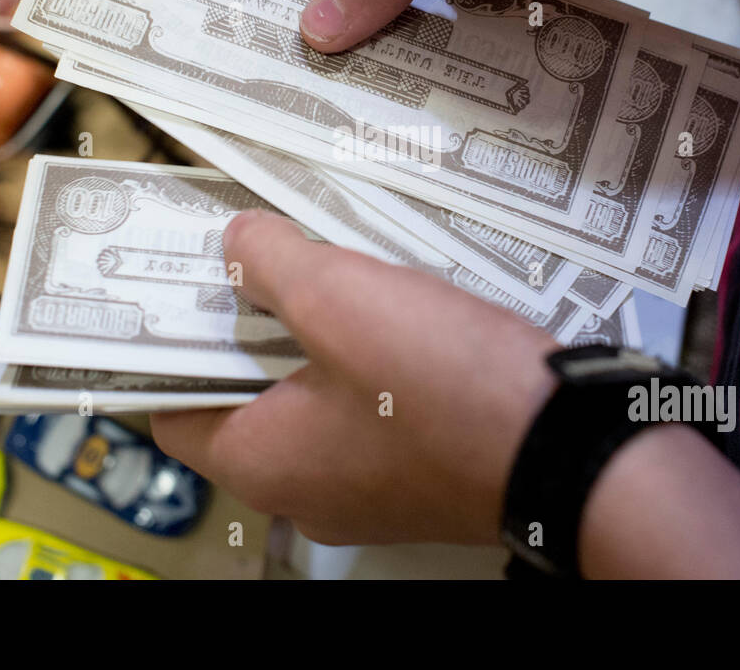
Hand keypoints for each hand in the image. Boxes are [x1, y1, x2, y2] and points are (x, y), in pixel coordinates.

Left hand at [150, 209, 557, 545]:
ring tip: (327, 276)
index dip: (168, 350)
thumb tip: (235, 244)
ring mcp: (366, 495)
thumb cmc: (443, 383)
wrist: (572, 449)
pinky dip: (363, 372)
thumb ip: (270, 263)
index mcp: (262, 463)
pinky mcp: (418, 481)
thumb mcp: (340, 296)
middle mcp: (304, 495)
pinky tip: (391, 318)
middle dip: (247, 333)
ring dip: (312, 347)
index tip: (179, 294)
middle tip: (256, 265)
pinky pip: (366, 421)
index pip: (173, 412)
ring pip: (310, 409)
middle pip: (244, 405)